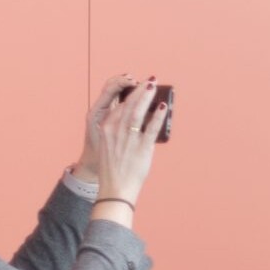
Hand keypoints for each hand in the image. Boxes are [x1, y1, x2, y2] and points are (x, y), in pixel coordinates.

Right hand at [88, 76, 161, 206]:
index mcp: (106, 128)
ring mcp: (129, 138)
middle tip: (150, 80)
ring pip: (139, 112)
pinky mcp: (142, 147)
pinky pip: (152, 128)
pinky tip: (163, 107)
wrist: (115, 189)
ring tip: (154, 86)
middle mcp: (116, 130)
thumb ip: (121, 131)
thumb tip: (139, 121)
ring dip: (147, 97)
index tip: (138, 86)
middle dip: (140, 90)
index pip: (119, 106)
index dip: (130, 94)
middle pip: (129, 105)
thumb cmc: (114, 168)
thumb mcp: (111, 145)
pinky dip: (158, 116)